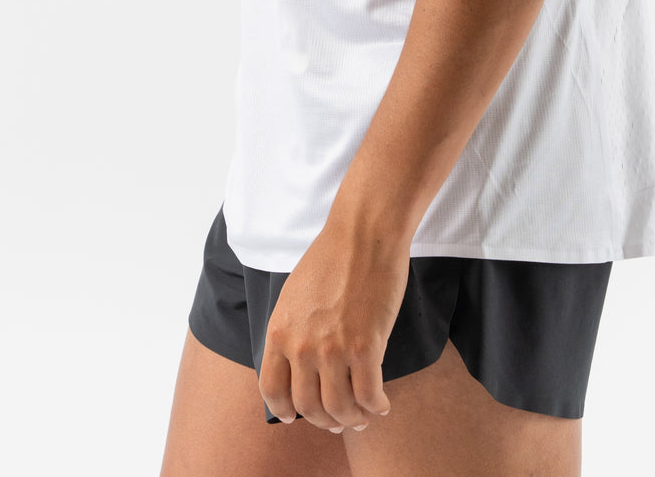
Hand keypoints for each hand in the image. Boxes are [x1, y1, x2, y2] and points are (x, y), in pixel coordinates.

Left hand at [258, 219, 408, 432]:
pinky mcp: (366, 348)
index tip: (293, 417)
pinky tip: (382, 405)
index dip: (284, 411)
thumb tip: (299, 364)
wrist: (364, 233)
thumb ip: (292, 330)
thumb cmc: (333, 256)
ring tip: (364, 415)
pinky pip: (369, 395)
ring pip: (339, 408)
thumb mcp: (294, 295)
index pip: (272, 390)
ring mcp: (333, 350)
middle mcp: (301, 347)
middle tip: (337, 420)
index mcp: (279, 332)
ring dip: (352, 419)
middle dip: (323, 420)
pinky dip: (376, 407)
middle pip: (308, 406)